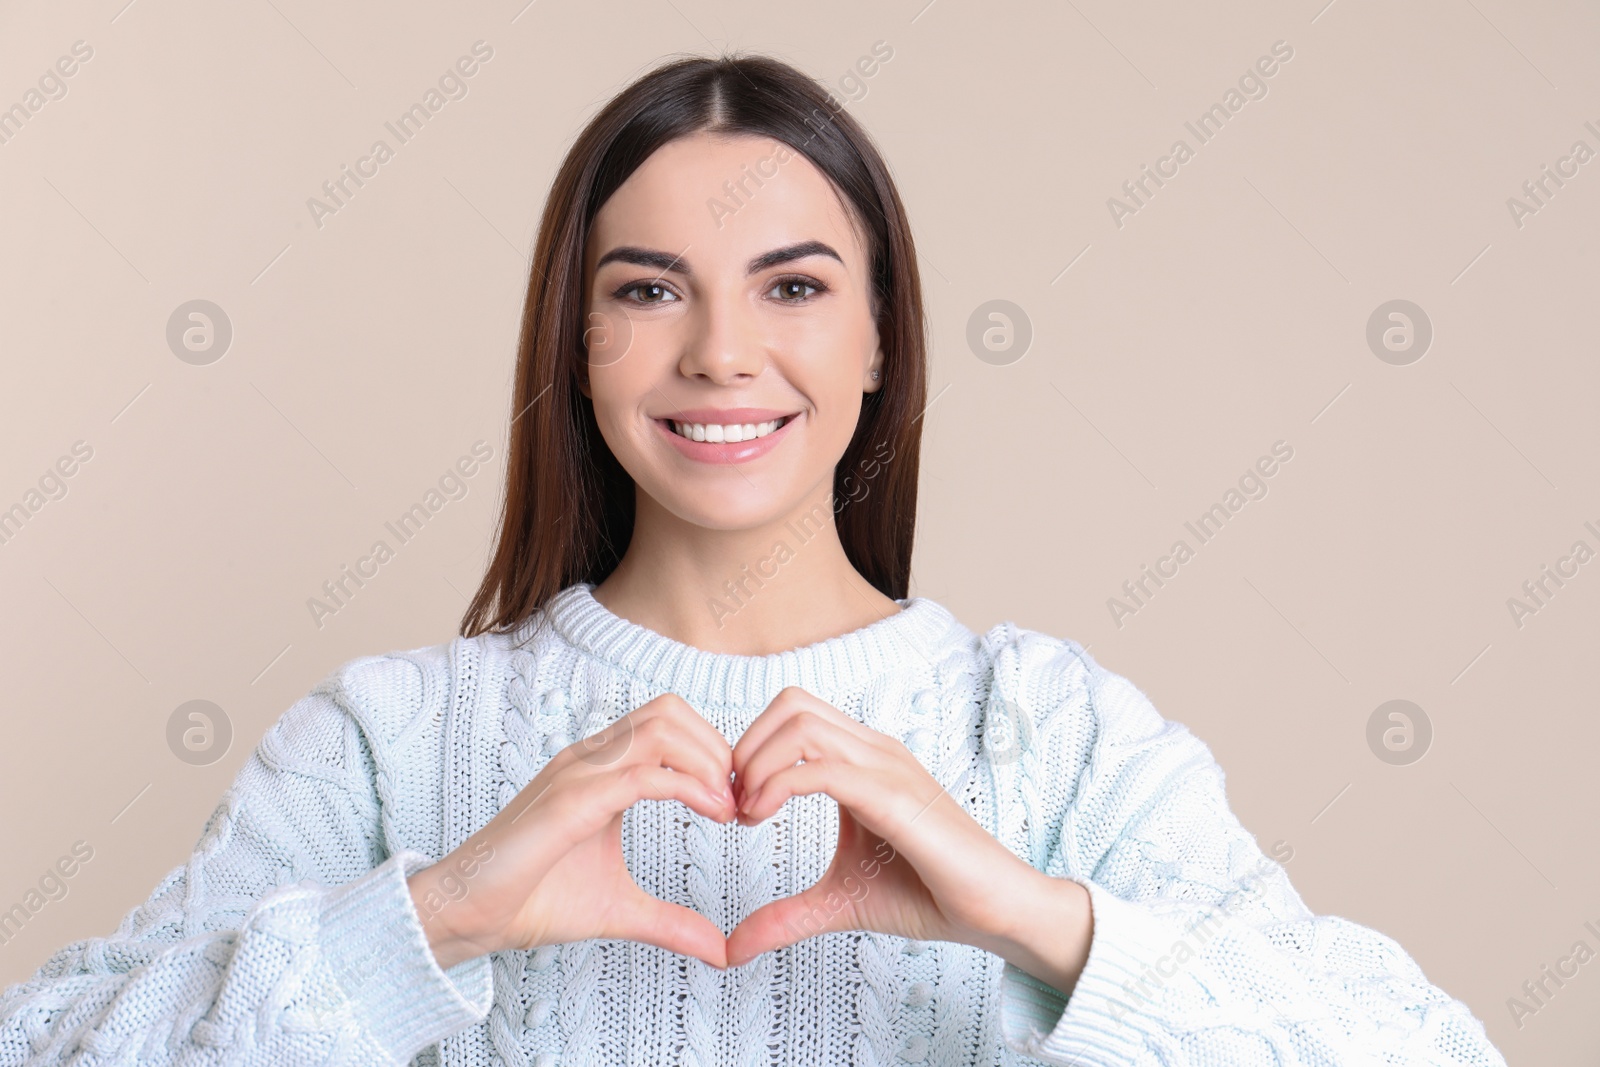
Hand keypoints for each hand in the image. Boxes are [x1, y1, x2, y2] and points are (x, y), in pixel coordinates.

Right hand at [407, 693, 737, 970]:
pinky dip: (688, 787)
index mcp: (600, 770)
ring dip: (708, 761)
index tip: (738, 802)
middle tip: (740, 802)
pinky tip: (712, 813)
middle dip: (717, 749)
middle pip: (670, 711)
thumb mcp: (620, 910)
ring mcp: (577, 774)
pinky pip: (641, 774)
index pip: (668, 724)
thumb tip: (721, 950)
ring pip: (660, 727)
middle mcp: (589, 759)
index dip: (713, 753)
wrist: (467, 916)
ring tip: (727, 807)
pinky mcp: (569, 801)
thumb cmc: (531, 901)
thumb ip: (671, 922)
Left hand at [723, 686, 1080, 977]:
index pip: (793, 713)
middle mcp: (873, 750)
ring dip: (758, 763)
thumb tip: (732, 947)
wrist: (993, 911)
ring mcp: (886, 767)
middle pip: (790, 704)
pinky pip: (823, 769)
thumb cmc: (928, 895)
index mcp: (862, 760)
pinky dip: (778, 785)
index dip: (751, 749)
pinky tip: (763, 819)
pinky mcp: (894, 796)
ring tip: (748, 814)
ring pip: (801, 724)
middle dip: (745, 748)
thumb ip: (786, 916)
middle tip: (734, 805)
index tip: (736, 805)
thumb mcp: (839, 902)